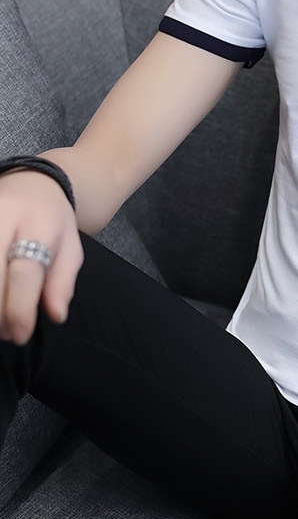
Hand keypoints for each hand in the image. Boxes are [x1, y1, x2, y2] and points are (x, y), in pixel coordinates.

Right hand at [0, 170, 82, 343]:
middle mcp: (2, 215)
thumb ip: (63, 282)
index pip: (25, 270)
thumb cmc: (52, 223)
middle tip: (6, 331)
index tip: (20, 334)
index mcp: (38, 222)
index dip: (20, 307)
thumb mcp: (71, 249)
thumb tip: (55, 315)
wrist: (32, 184)